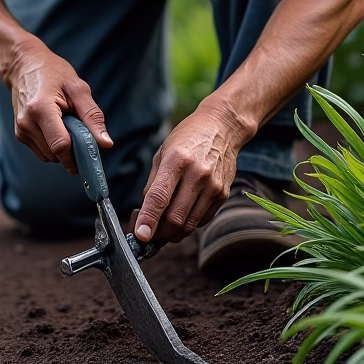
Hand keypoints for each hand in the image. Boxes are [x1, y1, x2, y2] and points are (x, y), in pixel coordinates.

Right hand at [2, 38, 110, 173]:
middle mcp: (26, 123)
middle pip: (56, 154)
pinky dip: (53, 146)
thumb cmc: (54, 73)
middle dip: (73, 150)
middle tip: (80, 130)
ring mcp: (21, 131)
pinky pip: (43, 152)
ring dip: (63, 149)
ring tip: (66, 123)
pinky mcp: (20, 135)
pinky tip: (56, 127)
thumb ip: (92, 116)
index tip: (91, 159)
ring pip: (49, 157)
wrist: (24, 66)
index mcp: (41, 109)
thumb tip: (106, 143)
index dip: (78, 157)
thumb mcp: (78, 89)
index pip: (60, 146)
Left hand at [133, 103, 243, 243]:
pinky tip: (181, 218)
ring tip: (162, 231)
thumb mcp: (163, 153)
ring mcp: (213, 186)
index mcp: (177, 160)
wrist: (222, 127)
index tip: (140, 235)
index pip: (159, 197)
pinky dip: (188, 225)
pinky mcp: (223, 194)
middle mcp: (198, 174)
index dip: (148, 220)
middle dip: (159, 233)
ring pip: (189, 224)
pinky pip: (202, 220)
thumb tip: (145, 214)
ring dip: (173, 234)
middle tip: (148, 235)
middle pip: (175, 217)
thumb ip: (153, 184)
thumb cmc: (188, 138)